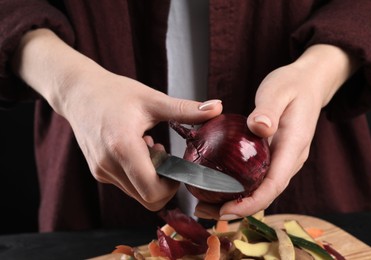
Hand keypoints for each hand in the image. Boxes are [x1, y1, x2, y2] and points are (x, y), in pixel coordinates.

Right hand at [12, 29, 222, 210]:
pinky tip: (137, 148)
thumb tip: (217, 107)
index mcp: (123, 148)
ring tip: (149, 146)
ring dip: (150, 177)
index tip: (178, 169)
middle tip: (165, 155)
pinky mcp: (98, 171)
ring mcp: (101, 171)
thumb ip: (185, 109)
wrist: (78, 92)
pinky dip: (137, 173)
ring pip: (136, 193)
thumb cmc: (114, 92)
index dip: (172, 187)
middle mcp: (109, 165)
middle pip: (146, 198)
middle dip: (163, 183)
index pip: (152, 191)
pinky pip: (125, 184)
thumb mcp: (152, 99)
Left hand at [194, 44, 358, 219]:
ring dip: (236, 202)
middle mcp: (291, 160)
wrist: (308, 84)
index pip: (274, 184)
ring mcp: (284, 160)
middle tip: (205, 211)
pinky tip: (220, 188)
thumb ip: (268, 110)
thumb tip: (259, 126)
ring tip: (206, 206)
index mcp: (293, 146)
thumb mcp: (278, 92)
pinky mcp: (276, 157)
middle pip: (266, 194)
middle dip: (237, 209)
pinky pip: (259, 179)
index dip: (251, 202)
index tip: (226, 210)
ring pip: (261, 190)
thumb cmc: (292, 85)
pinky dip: (240, 188)